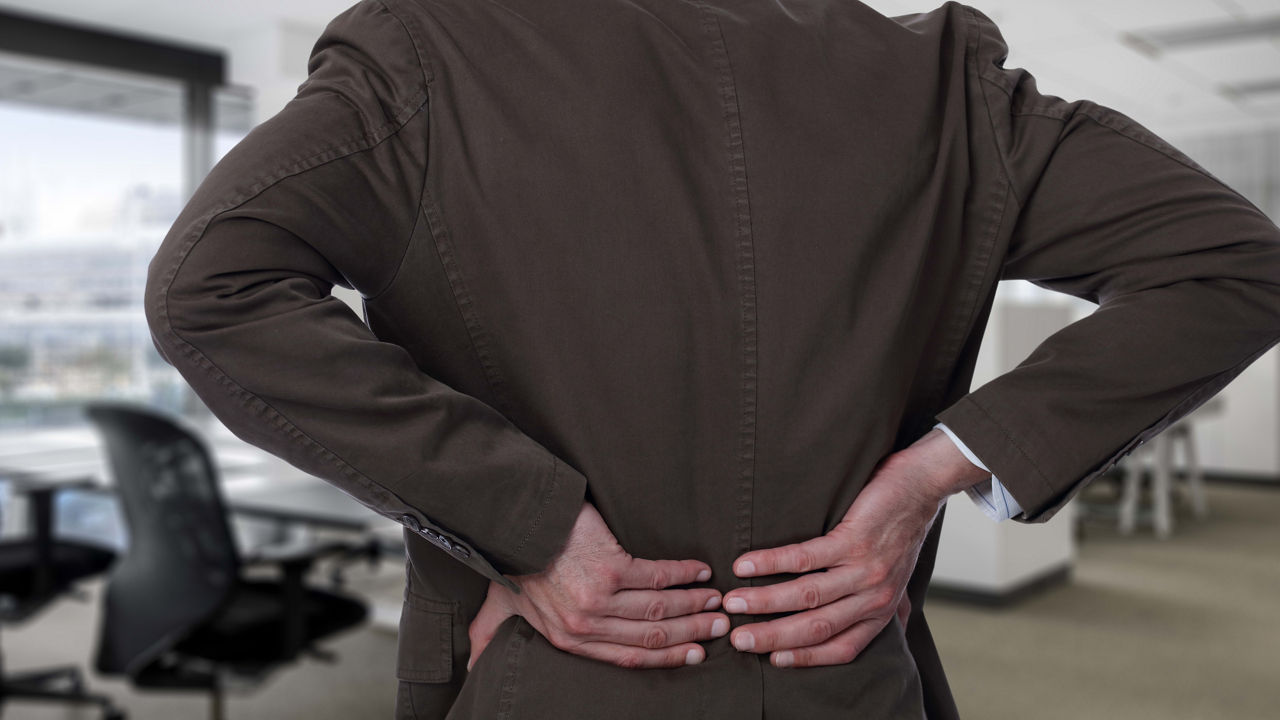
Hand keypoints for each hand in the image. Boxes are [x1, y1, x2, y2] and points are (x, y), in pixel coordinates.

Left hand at [467, 501, 728, 670]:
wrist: (514, 524)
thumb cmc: (510, 563)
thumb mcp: (498, 609)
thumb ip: (493, 636)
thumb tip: (473, 665)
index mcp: (570, 640)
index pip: (630, 658)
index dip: (669, 658)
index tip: (697, 654)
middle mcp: (586, 626)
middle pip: (653, 636)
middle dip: (692, 633)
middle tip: (721, 626)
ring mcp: (600, 598)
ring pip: (660, 608)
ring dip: (694, 605)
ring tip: (717, 600)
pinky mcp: (610, 567)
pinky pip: (658, 575)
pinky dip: (684, 574)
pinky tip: (700, 570)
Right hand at [720, 428, 990, 667]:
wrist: (921, 487)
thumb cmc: (902, 531)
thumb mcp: (899, 578)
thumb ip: (891, 607)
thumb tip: (893, 628)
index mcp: (880, 612)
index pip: (840, 648)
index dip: (804, 658)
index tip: (770, 660)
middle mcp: (873, 597)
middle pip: (816, 627)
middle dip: (771, 637)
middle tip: (737, 639)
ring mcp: (864, 569)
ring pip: (806, 595)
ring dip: (764, 601)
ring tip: (732, 602)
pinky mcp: (853, 540)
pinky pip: (806, 557)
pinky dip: (771, 562)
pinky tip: (745, 564)